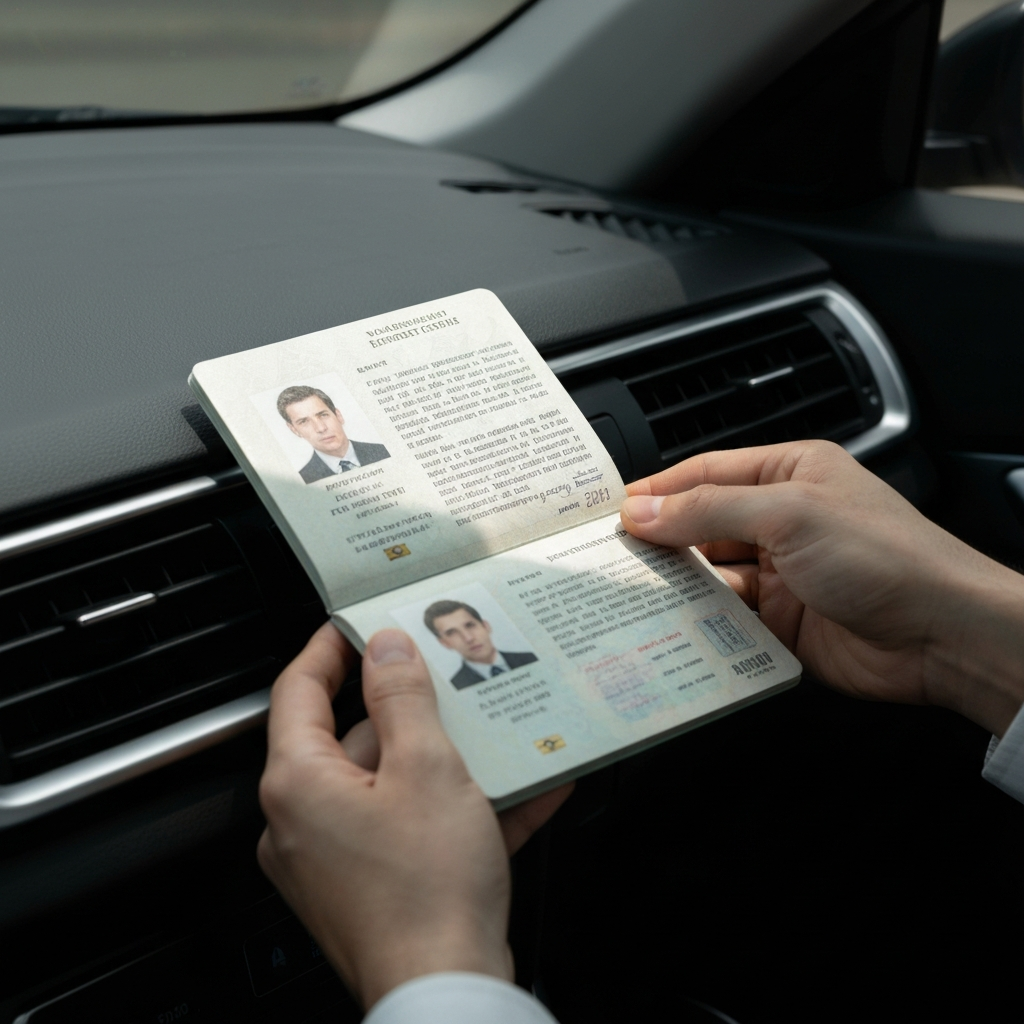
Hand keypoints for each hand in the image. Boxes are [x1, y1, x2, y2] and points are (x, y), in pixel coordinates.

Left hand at [257, 624, 571, 1008]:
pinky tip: (520, 790)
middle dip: (410, 710)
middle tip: (452, 681)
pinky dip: (456, 807)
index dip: (331, 647)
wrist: (447, 996)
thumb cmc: (427, 892)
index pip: (299, 690)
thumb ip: (404, 697)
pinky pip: (412, 826)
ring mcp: (336, 859)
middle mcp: (302, 821)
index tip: (360, 623)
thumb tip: (387, 649)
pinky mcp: (370, 886)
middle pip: (353, 737)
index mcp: (299, 784)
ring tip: (501, 735)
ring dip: (446, 759)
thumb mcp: (426, 768)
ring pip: (390, 783)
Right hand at [621, 441, 1023, 735]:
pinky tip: (673, 624)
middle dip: (661, 539)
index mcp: (789, 473)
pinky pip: (726, 616)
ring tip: (633, 592)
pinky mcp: (780, 620)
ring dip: (678, 583)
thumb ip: (709, 509)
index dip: (658, 490)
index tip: (612, 510)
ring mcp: (781, 571)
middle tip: (613, 555)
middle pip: (702, 523)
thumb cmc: (884, 556)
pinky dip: (700, 621)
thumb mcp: (789, 514)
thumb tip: (642, 510)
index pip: (707, 472)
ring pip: (709, 573)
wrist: (942, 635)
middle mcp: (782, 519)